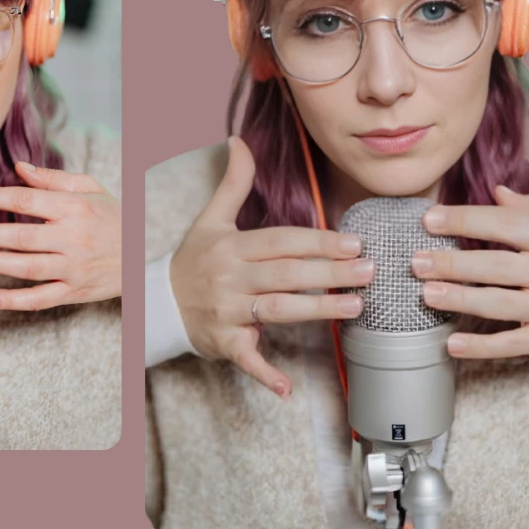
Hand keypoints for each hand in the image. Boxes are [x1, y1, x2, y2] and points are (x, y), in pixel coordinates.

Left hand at [0, 161, 120, 310]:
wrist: (141, 255)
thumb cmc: (111, 218)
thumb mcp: (90, 189)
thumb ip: (52, 179)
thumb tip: (19, 167)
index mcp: (74, 208)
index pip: (26, 200)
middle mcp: (73, 238)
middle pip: (22, 236)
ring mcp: (73, 267)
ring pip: (27, 268)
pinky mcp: (73, 291)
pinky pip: (39, 299)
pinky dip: (12, 301)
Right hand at [169, 136, 373, 397]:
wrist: (159, 301)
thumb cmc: (194, 259)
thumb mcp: (210, 219)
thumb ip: (233, 182)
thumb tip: (239, 140)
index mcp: (232, 246)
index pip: (282, 241)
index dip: (318, 241)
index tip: (354, 243)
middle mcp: (230, 277)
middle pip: (286, 274)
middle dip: (329, 273)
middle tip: (370, 271)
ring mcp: (226, 311)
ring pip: (276, 310)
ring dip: (315, 310)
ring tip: (355, 307)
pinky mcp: (223, 342)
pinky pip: (245, 358)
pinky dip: (264, 374)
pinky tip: (287, 389)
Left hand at [414, 185, 528, 358]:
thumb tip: (496, 192)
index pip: (505, 224)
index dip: (465, 219)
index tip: (430, 219)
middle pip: (496, 265)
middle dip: (453, 263)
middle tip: (416, 261)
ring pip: (502, 304)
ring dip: (461, 300)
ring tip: (426, 294)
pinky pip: (516, 344)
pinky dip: (483, 347)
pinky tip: (453, 345)